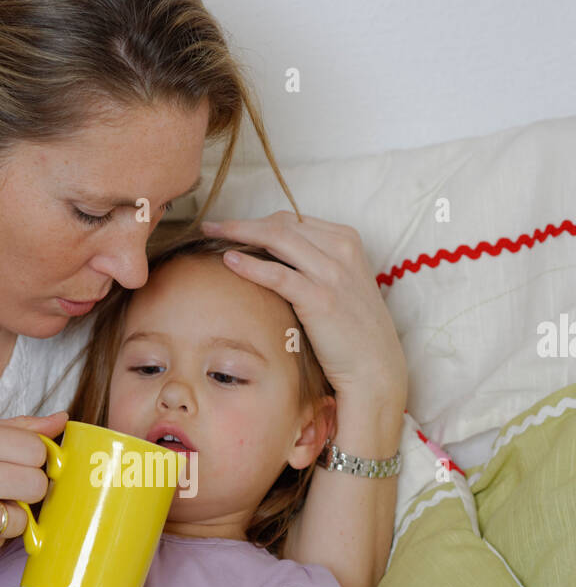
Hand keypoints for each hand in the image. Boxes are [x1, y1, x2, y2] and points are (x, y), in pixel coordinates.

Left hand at [200, 213, 408, 406]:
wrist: (375, 367)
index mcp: (346, 240)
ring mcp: (332, 273)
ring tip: (211, 234)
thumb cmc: (353, 331)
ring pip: (277, 239)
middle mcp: (341, 249)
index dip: (258, 221)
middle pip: (282, 224)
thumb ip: (313, 265)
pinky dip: (250, 265)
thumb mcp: (339, 286)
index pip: (293, 220)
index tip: (233, 226)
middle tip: (212, 225)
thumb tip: (270, 258)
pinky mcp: (320, 299)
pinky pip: (277, 274)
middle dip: (243, 222)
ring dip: (239, 233)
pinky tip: (228, 261)